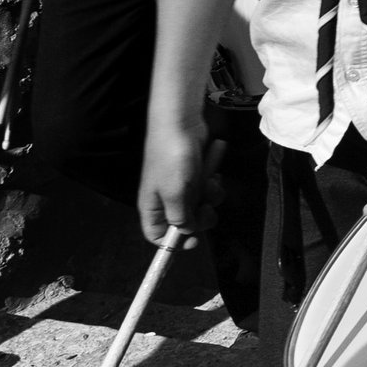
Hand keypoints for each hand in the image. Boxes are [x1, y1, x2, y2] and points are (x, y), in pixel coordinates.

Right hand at [138, 119, 213, 248]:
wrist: (181, 124)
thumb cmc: (172, 159)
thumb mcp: (174, 193)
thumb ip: (180, 217)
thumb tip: (186, 232)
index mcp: (152, 207)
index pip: (157, 235)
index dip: (173, 243)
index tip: (193, 243)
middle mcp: (166, 199)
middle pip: (185, 223)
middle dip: (200, 218)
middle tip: (206, 208)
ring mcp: (183, 187)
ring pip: (202, 206)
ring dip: (211, 196)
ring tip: (210, 181)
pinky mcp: (197, 175)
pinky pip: (209, 189)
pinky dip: (214, 183)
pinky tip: (214, 172)